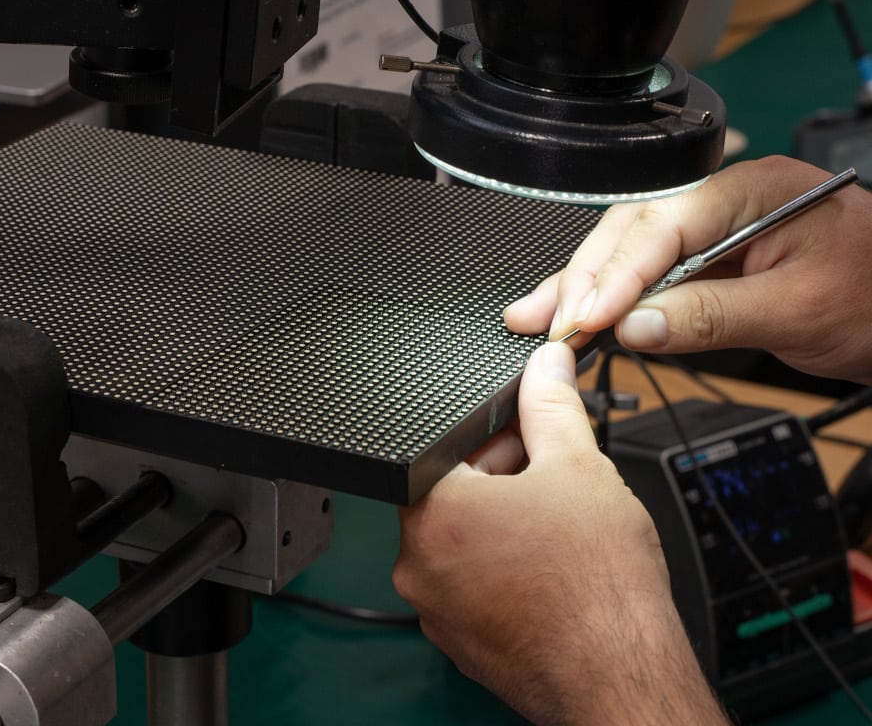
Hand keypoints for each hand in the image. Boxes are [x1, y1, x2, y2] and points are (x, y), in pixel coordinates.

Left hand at [393, 343, 725, 724]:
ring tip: (560, 528)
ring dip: (507, 521)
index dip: (496, 432)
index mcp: (432, 513)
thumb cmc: (597, 588)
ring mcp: (437, 610)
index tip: (529, 433)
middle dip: (505, 475)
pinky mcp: (461, 641)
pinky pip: (474, 583)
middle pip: (456, 492)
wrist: (624, 679)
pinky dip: (505, 567)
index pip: (449, 445)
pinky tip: (550, 567)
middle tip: (555, 479)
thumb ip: (551, 402)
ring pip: (467, 539)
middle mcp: (418, 566)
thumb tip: (545, 364)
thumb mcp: (577, 465)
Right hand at [504, 156, 871, 385]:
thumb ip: (714, 315)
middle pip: (632, 231)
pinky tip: (581, 315)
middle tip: (549, 321)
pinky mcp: (707, 259)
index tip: (588, 318)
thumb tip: (638, 327)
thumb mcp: (801, 309)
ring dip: (583, 287)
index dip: (619, 273)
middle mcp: (723, 201)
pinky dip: (613, 299)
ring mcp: (712, 230)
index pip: (664, 224)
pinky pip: (649, 274)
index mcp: (751, 189)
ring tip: (537, 316)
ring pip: (629, 251)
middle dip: (584, 277)